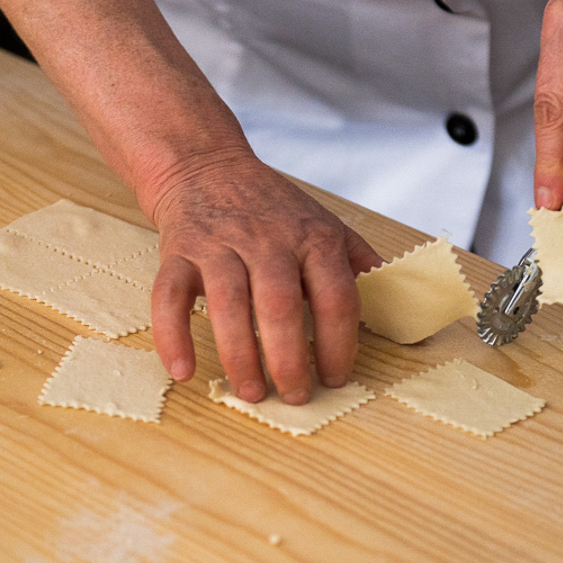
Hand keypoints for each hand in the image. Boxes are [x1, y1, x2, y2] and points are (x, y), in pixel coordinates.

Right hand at [147, 153, 381, 404]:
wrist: (206, 166)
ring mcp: (219, 245)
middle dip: (290, 360)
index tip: (336, 377)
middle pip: (281, 306)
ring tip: (251, 393)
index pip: (336, 297)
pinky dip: (172, 336)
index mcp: (312, 238)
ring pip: (228, 305)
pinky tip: (184, 371)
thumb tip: (393, 306)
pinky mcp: (178, 252)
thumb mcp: (324, 222)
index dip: (339, 343)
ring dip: (240, 356)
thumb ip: (357, 262)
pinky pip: (168, 297)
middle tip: (295, 396)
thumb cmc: (271, 206)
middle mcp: (267, 240)